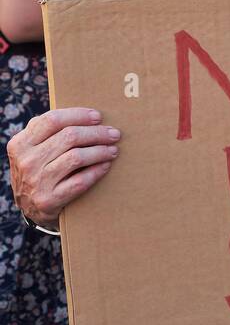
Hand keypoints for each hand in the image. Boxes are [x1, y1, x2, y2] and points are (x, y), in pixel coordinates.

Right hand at [8, 108, 120, 226]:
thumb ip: (47, 132)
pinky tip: (106, 165)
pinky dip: (97, 171)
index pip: (52, 120)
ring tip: (113, 149)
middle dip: (96, 133)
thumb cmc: (38, 170)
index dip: (78, 115)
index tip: (97, 116)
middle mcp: (27, 161)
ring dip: (100, 151)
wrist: (29, 208)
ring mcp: (37, 181)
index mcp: (20, 143)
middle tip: (113, 134)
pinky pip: (80, 181)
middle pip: (69, 137)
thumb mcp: (32, 150)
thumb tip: (86, 115)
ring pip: (77, 157)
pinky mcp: (49, 200)